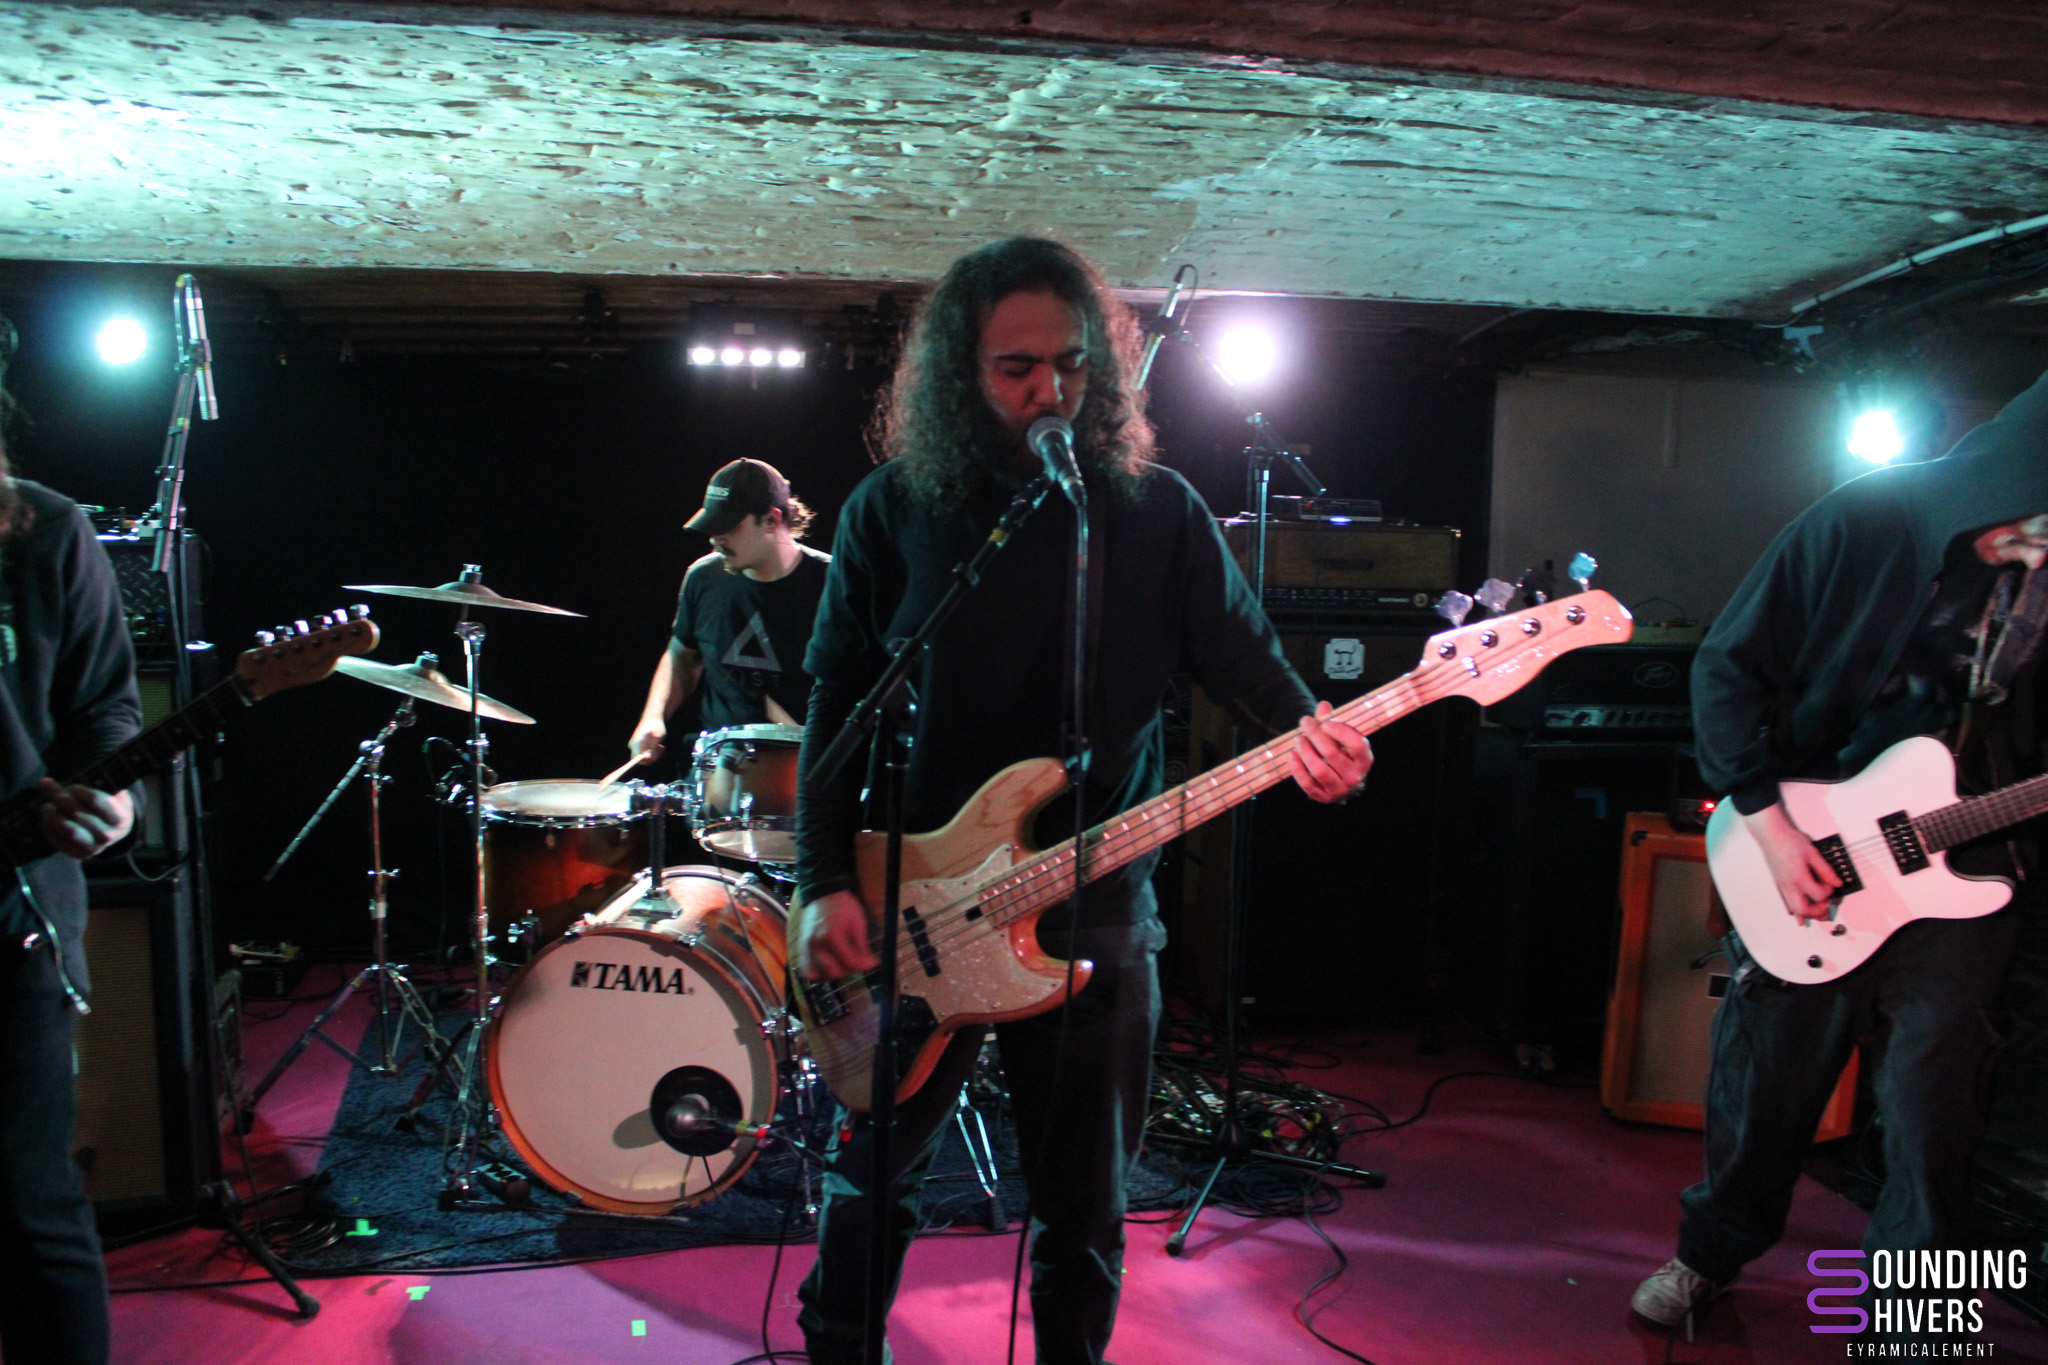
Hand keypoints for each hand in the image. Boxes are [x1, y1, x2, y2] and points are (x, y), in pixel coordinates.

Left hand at [38, 779, 133, 860]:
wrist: (118, 830)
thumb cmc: (112, 805)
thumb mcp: (115, 792)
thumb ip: (97, 783)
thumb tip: (65, 777)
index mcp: (120, 817)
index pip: (95, 800)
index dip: (78, 790)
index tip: (71, 786)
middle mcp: (107, 835)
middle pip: (77, 812)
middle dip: (58, 795)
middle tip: (45, 784)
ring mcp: (94, 847)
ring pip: (67, 829)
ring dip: (52, 814)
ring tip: (47, 805)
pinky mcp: (79, 854)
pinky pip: (58, 840)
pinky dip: (49, 826)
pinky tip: (49, 816)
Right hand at [627, 718, 664, 764]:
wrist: (653, 718)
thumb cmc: (655, 725)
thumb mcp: (657, 736)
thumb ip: (652, 747)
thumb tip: (647, 758)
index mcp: (635, 744)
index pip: (635, 759)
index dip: (643, 761)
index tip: (652, 757)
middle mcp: (634, 747)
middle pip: (642, 760)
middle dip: (653, 757)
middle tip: (660, 748)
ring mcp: (638, 748)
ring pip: (647, 759)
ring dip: (656, 754)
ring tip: (661, 746)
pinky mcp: (643, 748)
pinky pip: (649, 756)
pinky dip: (656, 753)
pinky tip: (660, 747)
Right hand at [791, 889, 877, 980]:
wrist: (823, 894)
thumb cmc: (842, 905)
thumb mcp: (857, 922)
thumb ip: (861, 945)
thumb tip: (870, 962)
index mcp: (832, 936)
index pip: (849, 962)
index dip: (864, 965)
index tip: (873, 962)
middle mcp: (816, 945)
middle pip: (835, 972)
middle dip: (849, 969)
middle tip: (857, 959)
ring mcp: (806, 948)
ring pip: (821, 975)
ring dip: (834, 972)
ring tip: (843, 960)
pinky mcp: (801, 949)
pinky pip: (808, 971)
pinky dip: (819, 973)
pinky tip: (829, 965)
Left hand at [1288, 701, 1372, 802]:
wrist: (1343, 783)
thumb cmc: (1342, 754)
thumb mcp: (1342, 738)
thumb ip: (1331, 722)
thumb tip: (1323, 705)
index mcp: (1364, 759)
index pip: (1356, 744)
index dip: (1339, 731)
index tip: (1325, 722)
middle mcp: (1355, 776)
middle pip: (1332, 754)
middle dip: (1315, 735)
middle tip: (1305, 722)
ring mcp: (1339, 789)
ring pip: (1319, 770)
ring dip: (1305, 751)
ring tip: (1298, 739)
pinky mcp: (1324, 797)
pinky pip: (1308, 784)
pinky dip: (1297, 768)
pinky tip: (1292, 755)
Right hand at [1747, 802, 1840, 920]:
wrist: (1771, 834)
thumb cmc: (1791, 841)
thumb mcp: (1812, 853)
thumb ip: (1826, 870)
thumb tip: (1838, 883)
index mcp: (1799, 877)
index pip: (1819, 894)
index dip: (1829, 892)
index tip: (1832, 884)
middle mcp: (1789, 885)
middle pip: (1803, 909)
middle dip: (1818, 912)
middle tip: (1828, 907)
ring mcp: (1782, 885)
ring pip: (1794, 909)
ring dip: (1808, 915)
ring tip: (1819, 915)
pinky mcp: (1779, 884)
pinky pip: (1787, 903)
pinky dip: (1796, 912)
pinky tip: (1800, 919)